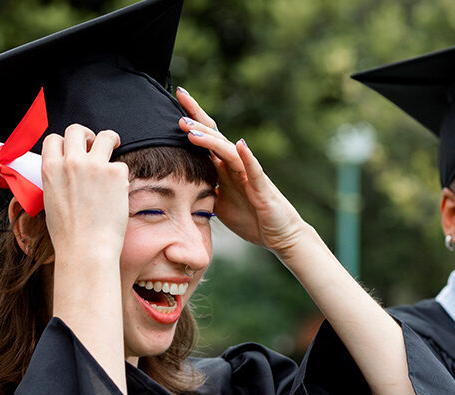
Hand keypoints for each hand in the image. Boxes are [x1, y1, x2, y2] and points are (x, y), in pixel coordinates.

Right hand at [42, 125, 130, 394]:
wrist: (86, 249)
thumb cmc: (67, 234)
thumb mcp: (50, 202)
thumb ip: (57, 180)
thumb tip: (65, 173)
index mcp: (50, 169)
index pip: (54, 139)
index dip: (65, 142)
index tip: (74, 148)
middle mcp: (71, 162)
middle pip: (77, 130)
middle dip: (87, 135)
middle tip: (95, 144)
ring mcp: (94, 165)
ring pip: (105, 136)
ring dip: (110, 140)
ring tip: (114, 148)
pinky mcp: (115, 174)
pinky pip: (121, 165)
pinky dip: (121, 175)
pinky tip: (119, 189)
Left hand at [175, 87, 310, 257]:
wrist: (278, 236)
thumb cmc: (250, 218)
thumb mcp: (218, 203)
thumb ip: (204, 188)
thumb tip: (180, 182)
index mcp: (224, 169)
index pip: (205, 140)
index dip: (192, 120)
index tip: (176, 98)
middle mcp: (236, 166)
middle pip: (215, 136)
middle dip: (197, 118)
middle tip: (180, 98)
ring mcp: (250, 175)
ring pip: (228, 151)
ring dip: (211, 139)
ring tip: (191, 130)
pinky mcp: (262, 189)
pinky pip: (254, 170)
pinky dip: (247, 157)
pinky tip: (240, 144)